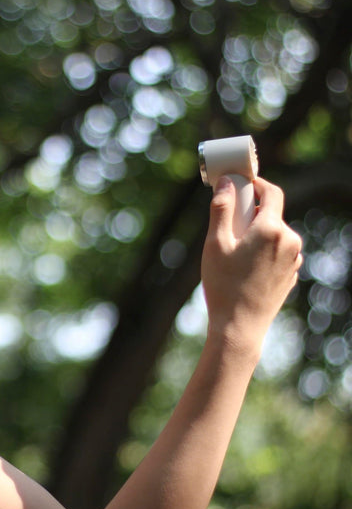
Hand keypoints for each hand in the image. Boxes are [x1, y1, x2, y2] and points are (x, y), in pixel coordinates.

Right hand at [201, 175, 302, 349]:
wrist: (239, 326)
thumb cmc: (224, 284)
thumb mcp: (214, 243)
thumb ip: (221, 208)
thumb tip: (227, 182)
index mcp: (272, 229)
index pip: (272, 192)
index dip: (256, 184)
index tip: (240, 184)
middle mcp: (290, 242)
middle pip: (272, 214)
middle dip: (251, 213)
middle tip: (228, 224)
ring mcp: (294, 260)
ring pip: (275, 234)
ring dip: (257, 233)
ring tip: (233, 252)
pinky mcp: (291, 274)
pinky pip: (277, 252)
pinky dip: (263, 250)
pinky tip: (244, 268)